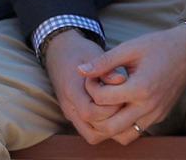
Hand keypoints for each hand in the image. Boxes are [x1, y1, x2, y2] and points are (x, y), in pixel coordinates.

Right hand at [43, 30, 125, 144]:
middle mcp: (69, 107)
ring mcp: (72, 113)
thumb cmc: (80, 51)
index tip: (123, 94)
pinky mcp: (77, 115)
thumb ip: (106, 69)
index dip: (110, 107)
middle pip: (92, 129)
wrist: (60, 52)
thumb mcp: (94, 54)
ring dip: (109, 126)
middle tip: (125, 102)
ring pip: (92, 134)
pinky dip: (105, 126)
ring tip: (121, 107)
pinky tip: (116, 110)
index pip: (91, 112)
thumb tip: (121, 79)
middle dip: (112, 119)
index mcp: (72, 90)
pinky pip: (91, 130)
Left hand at [78, 25, 185, 144]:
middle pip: (108, 127)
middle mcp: (148, 107)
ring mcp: (155, 115)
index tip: (93, 76)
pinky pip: (136, 130)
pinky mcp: (160, 117)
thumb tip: (80, 71)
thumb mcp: (130, 47)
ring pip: (122, 136)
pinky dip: (124, 124)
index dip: (90, 87)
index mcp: (140, 88)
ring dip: (109, 125)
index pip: (101, 100)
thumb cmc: (160, 45)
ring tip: (106, 104)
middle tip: (94, 96)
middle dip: (94, 114)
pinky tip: (121, 105)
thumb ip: (104, 61)